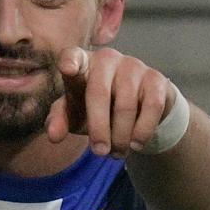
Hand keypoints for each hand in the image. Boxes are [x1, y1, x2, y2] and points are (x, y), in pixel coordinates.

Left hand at [44, 47, 174, 157]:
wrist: (136, 109)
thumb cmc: (96, 107)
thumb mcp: (74, 114)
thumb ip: (59, 120)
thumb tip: (53, 136)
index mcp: (82, 63)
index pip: (72, 56)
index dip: (70, 61)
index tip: (68, 69)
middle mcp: (107, 58)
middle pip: (98, 92)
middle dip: (98, 128)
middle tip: (100, 153)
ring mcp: (133, 65)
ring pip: (126, 105)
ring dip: (121, 136)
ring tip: (117, 153)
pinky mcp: (156, 78)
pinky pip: (152, 106)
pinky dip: (143, 130)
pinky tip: (136, 144)